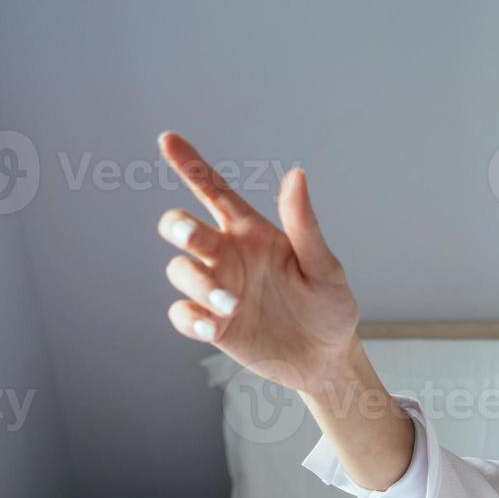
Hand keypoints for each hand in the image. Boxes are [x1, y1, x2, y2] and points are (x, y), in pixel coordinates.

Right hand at [156, 132, 360, 393]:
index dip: (191, 164)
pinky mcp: (211, 325)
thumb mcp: (325, 267)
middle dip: (178, 226)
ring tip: (232, 305)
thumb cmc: (330, 306)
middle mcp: (227, 255)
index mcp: (252, 232)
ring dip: (199, 284)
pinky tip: (212, 327)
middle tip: (192, 235)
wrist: (327, 358)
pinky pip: (181, 314)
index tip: (169, 139)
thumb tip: (296, 176)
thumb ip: (305, 226)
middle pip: (182, 227)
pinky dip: (190, 318)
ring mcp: (216, 289)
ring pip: (180, 270)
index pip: (215, 191)